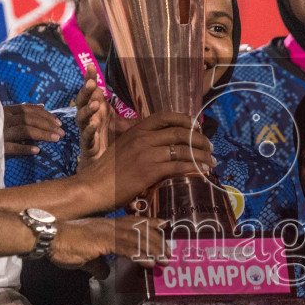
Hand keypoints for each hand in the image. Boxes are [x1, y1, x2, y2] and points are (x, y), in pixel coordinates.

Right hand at [5, 103, 62, 157]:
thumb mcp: (6, 117)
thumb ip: (23, 111)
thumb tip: (42, 106)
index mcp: (6, 111)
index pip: (28, 110)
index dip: (45, 115)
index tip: (59, 123)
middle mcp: (4, 120)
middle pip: (29, 119)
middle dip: (48, 124)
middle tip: (62, 132)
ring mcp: (1, 133)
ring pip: (24, 130)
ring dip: (42, 134)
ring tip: (56, 139)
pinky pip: (12, 148)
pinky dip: (25, 148)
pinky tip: (37, 150)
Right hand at [49, 216, 169, 272]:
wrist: (49, 238)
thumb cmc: (62, 245)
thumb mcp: (84, 257)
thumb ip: (96, 264)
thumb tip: (104, 273)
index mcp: (106, 225)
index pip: (133, 222)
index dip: (149, 223)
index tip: (163, 225)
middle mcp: (110, 225)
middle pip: (140, 229)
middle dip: (157, 240)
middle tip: (169, 250)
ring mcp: (107, 231)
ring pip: (137, 237)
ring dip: (153, 249)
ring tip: (164, 259)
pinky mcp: (103, 240)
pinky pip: (126, 247)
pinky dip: (140, 255)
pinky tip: (149, 262)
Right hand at [75, 68, 129, 164]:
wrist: (102, 171)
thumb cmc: (110, 144)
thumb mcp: (122, 126)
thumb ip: (131, 113)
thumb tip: (150, 101)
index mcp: (97, 111)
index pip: (92, 91)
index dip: (90, 79)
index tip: (91, 66)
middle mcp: (89, 119)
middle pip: (83, 101)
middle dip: (86, 92)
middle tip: (92, 84)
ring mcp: (87, 132)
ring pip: (82, 117)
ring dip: (87, 109)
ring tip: (95, 103)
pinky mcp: (87, 146)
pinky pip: (86, 137)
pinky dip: (89, 130)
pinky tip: (94, 124)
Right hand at [78, 111, 215, 208]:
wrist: (92, 187)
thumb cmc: (106, 172)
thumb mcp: (122, 148)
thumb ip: (140, 143)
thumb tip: (159, 146)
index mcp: (136, 130)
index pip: (166, 116)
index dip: (185, 120)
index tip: (197, 126)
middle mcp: (143, 138)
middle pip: (180, 132)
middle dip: (200, 139)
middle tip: (210, 146)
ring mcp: (147, 154)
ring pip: (183, 150)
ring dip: (202, 155)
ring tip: (212, 160)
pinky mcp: (150, 171)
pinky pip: (179, 166)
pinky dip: (195, 168)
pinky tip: (203, 171)